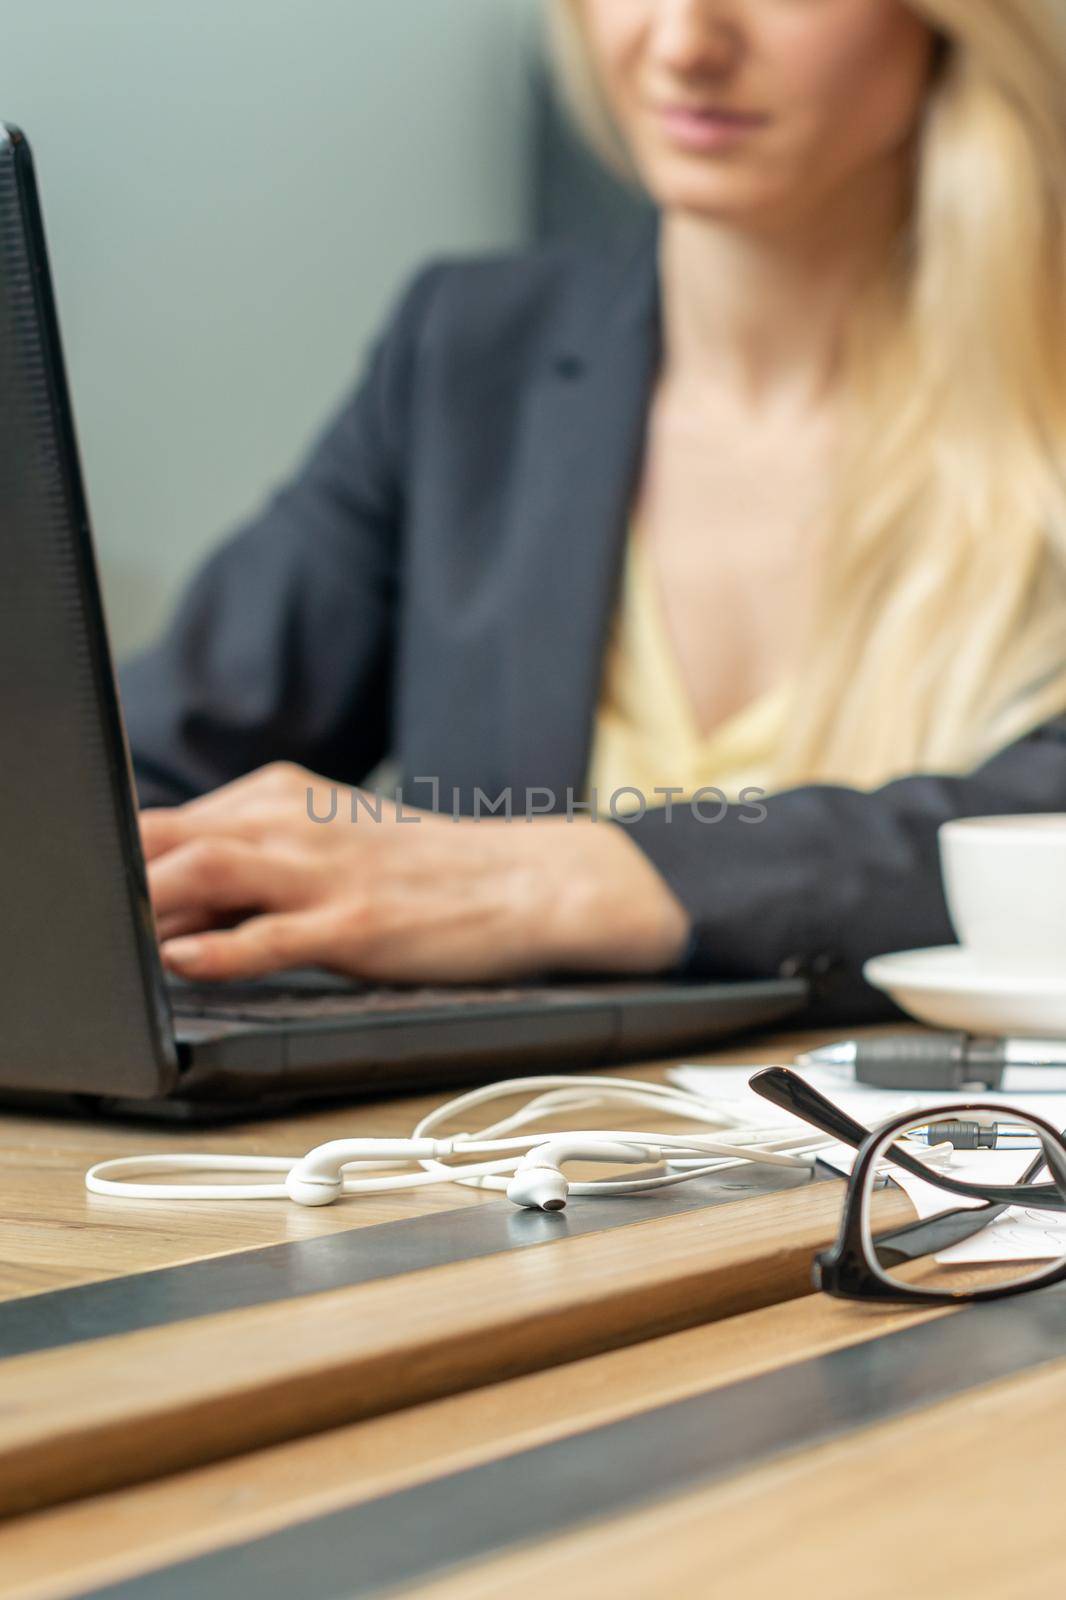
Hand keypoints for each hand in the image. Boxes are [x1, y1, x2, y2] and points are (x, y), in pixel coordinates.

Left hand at [140, 762, 691, 983]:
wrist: (523, 880)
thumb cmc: (424, 868)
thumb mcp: (333, 839)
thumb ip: (255, 856)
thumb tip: (171, 895)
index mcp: (282, 798)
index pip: (167, 821)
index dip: (115, 860)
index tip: (85, 890)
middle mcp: (295, 824)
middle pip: (169, 838)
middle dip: (115, 879)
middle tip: (80, 920)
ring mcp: (325, 872)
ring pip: (208, 872)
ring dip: (149, 905)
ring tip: (111, 939)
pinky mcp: (355, 924)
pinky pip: (268, 936)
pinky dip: (215, 950)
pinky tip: (181, 963)